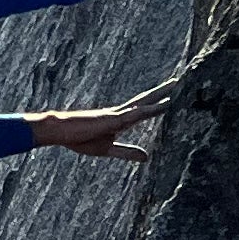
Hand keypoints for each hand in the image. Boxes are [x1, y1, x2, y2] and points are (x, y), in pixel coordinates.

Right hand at [26, 83, 173, 160]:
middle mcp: (121, 113)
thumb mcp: (107, 149)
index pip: (143, 110)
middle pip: (146, 100)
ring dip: (161, 95)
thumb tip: (146, 158)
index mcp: (120, 120)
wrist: (59, 131)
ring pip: (144, 104)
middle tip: (179, 81)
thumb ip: (127, 153)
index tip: (171, 97)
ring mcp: (117, 114)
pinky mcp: (112, 119)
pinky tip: (163, 105)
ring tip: (176, 85)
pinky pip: (136, 114)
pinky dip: (150, 109)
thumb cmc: (78, 139)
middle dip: (163, 92)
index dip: (157, 104)